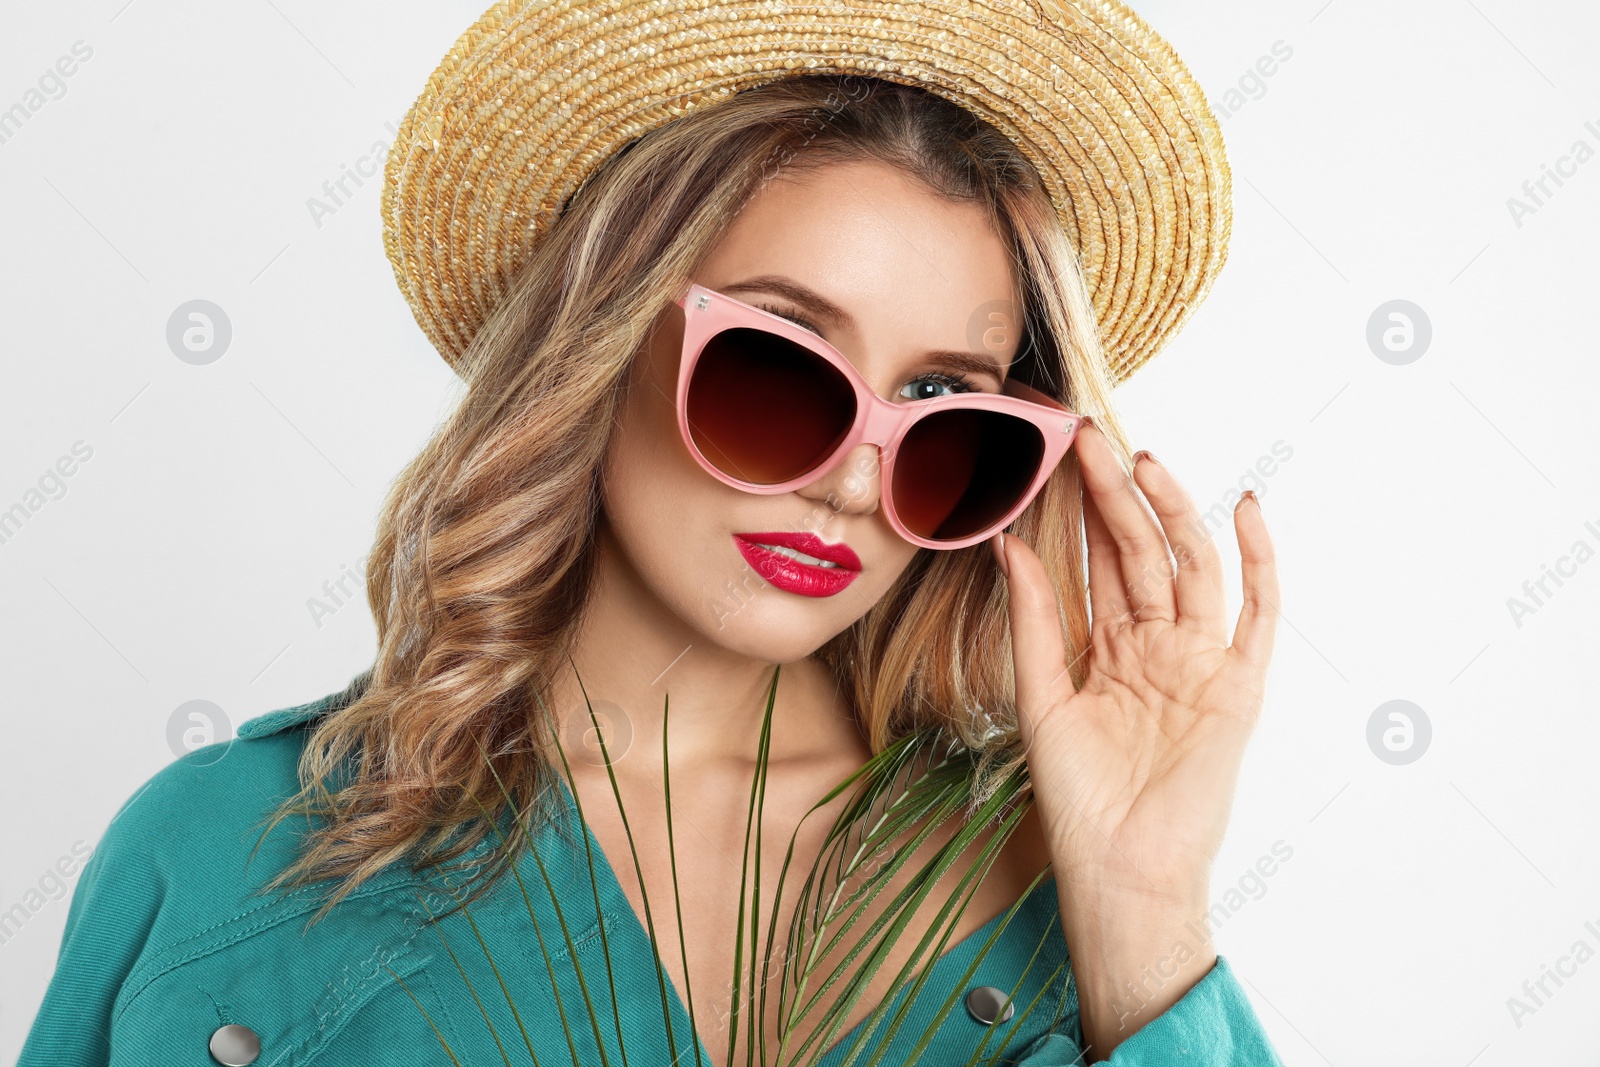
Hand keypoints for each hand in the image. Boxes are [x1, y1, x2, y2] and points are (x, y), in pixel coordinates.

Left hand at [993, 420, 1280, 903]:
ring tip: (1141, 462)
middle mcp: (1158, 647)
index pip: (1101, 562)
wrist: (1119, 867)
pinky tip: (1246, 508)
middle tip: (1089, 439)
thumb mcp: (1040, 698)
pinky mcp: (1239, 686)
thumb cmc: (1076, 799)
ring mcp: (1201, 662)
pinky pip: (1259, 613)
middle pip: (1142, 553)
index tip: (1060, 456)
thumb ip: (1034, 620)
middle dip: (1117, 497)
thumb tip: (1011, 545)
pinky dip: (1261, 560)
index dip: (1083, 509)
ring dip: (1173, 512)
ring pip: (1193, 567)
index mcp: (1111, 650)